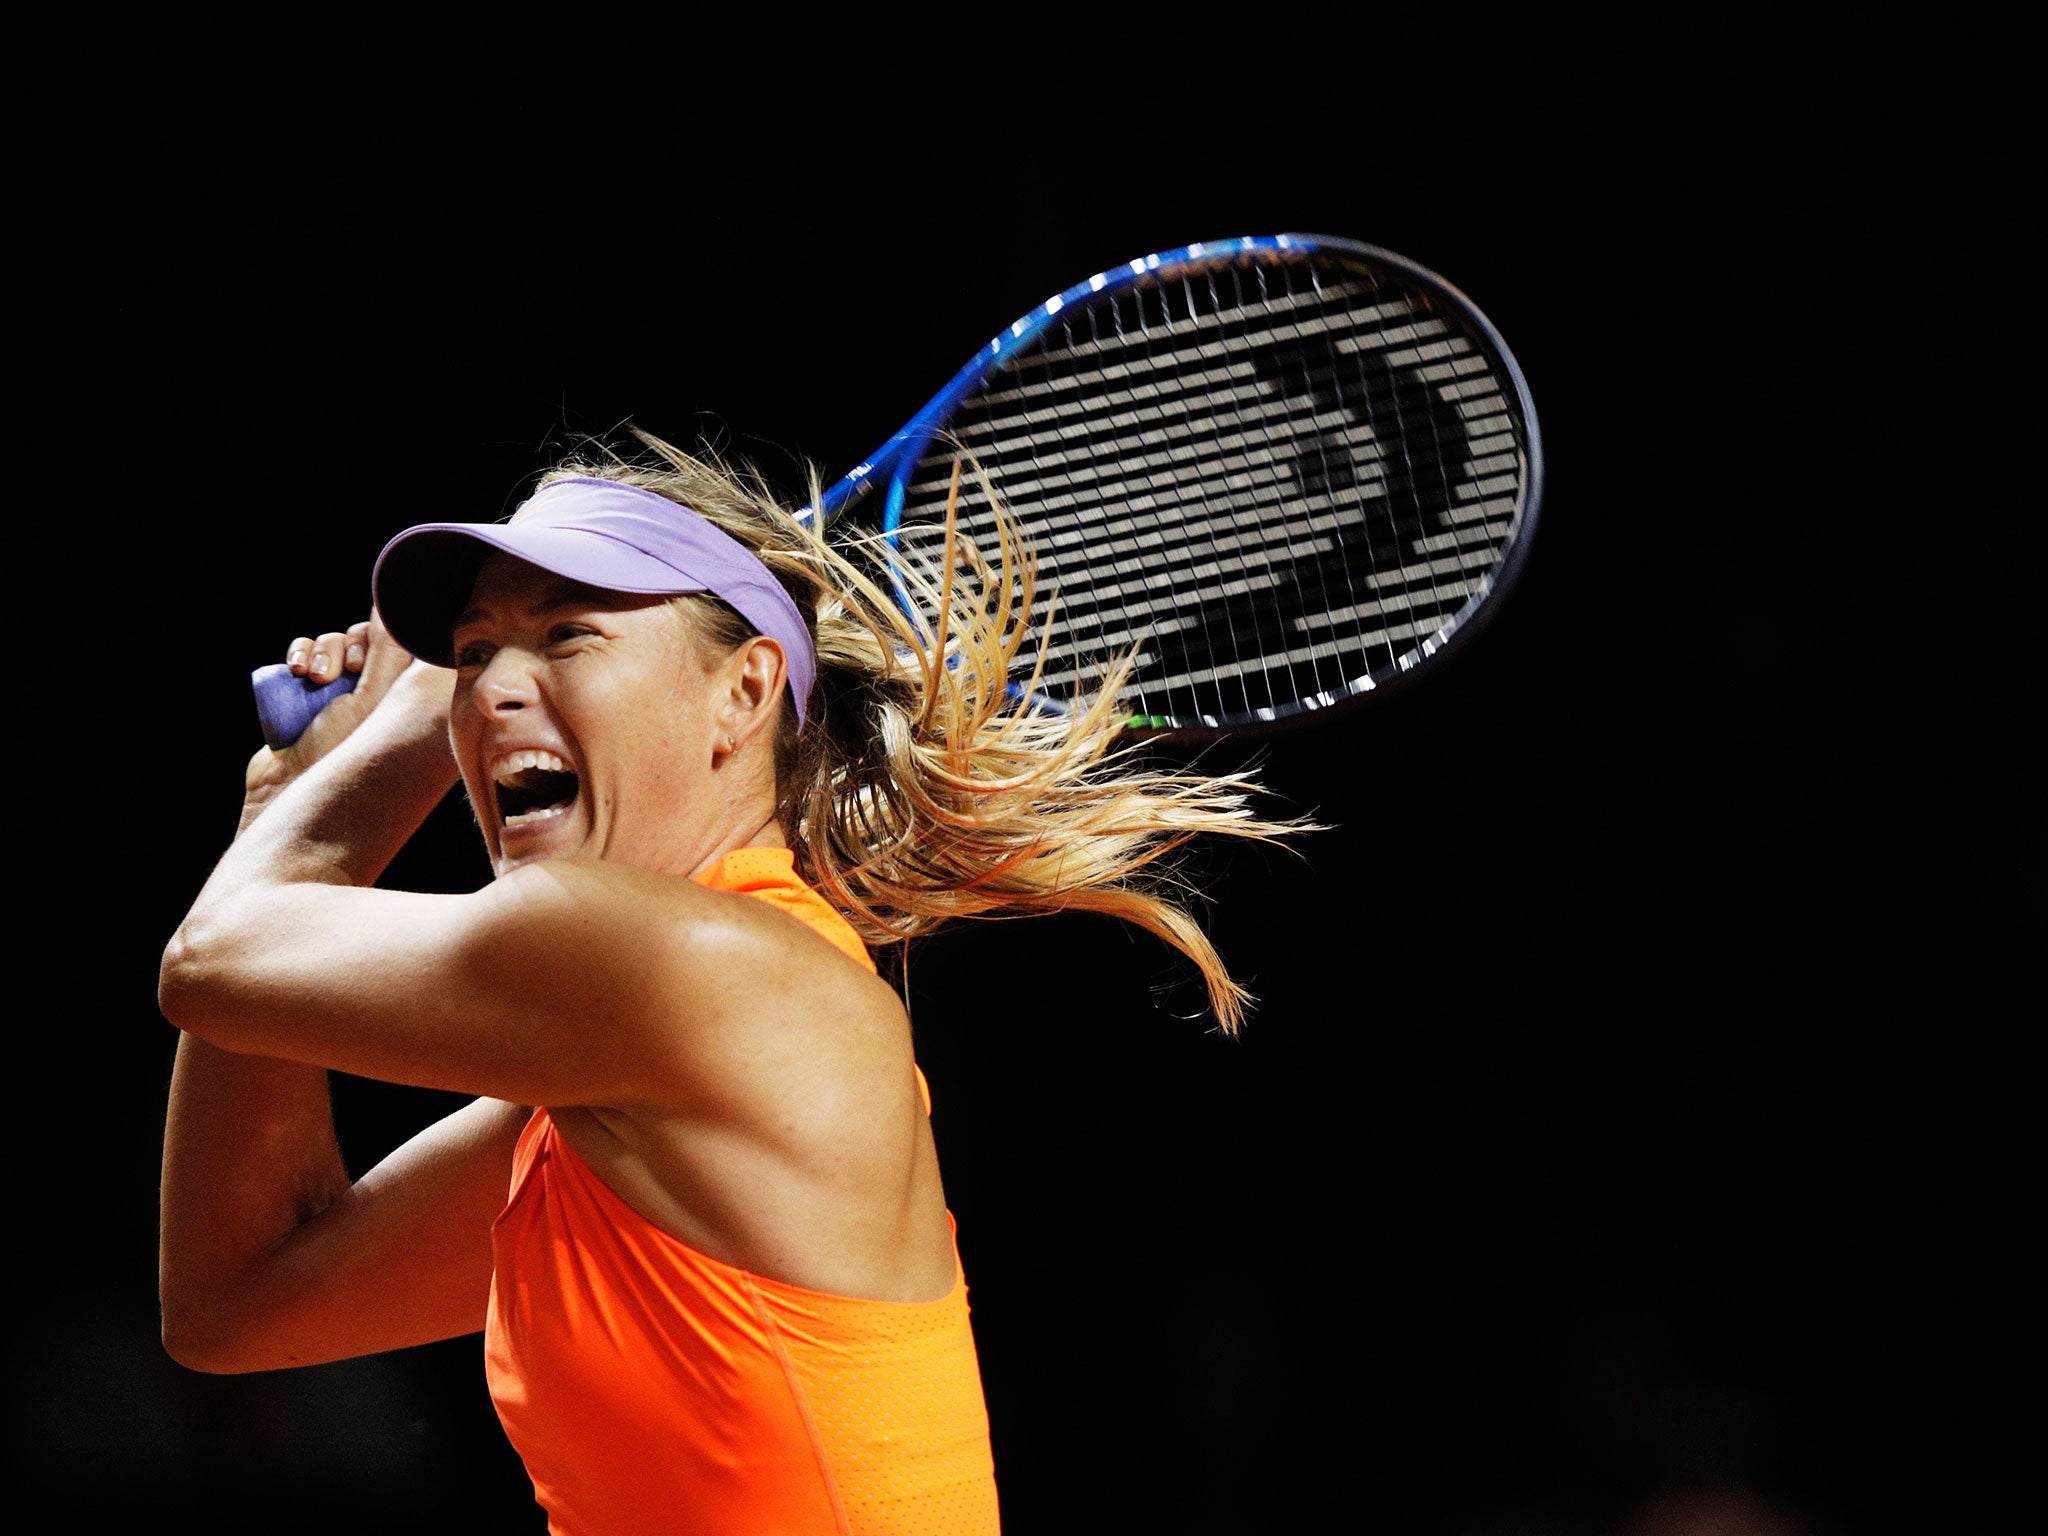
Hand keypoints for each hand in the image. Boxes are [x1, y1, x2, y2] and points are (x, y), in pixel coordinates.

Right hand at [243, 614, 453, 804]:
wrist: (288, 794)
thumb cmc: (343, 753)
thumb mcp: (374, 699)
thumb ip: (389, 651)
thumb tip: (400, 610)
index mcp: (409, 699)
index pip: (410, 646)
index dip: (393, 635)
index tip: (377, 651)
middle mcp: (378, 696)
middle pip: (370, 639)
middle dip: (353, 644)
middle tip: (346, 670)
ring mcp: (341, 696)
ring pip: (335, 643)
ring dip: (324, 648)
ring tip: (316, 677)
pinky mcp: (307, 697)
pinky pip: (306, 654)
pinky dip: (301, 653)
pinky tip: (297, 670)